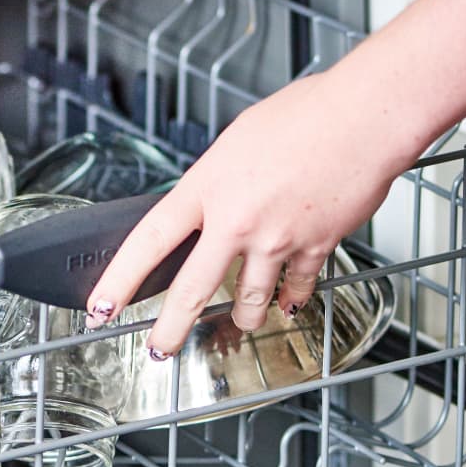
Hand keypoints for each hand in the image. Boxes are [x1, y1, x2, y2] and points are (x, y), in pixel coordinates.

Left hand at [83, 70, 427, 357]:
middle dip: (170, 330)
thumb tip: (209, 206)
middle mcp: (236, 219)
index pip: (149, 241)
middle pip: (192, 290)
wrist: (364, 117)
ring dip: (243, 318)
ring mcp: (275, 239)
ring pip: (249, 301)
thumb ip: (217, 181)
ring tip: (239, 325)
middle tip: (157, 352)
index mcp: (207, 186)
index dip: (120, 279)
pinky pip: (295, 289)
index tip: (101, 305)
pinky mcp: (314, 248)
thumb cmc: (307, 114)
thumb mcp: (237, 141)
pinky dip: (291, 300)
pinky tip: (287, 303)